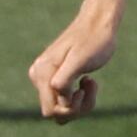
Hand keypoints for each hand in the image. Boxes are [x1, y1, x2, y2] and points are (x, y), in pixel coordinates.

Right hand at [28, 7, 117, 121]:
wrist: (98, 24)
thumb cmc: (94, 41)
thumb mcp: (80, 61)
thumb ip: (63, 81)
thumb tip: (56, 99)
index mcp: (42, 73)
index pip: (51, 110)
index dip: (70, 108)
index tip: (82, 91)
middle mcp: (38, 76)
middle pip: (56, 112)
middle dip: (77, 106)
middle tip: (91, 84)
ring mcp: (45, 78)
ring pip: (62, 108)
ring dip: (81, 102)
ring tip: (90, 82)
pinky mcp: (54, 78)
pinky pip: (65, 100)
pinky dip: (80, 97)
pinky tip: (87, 80)